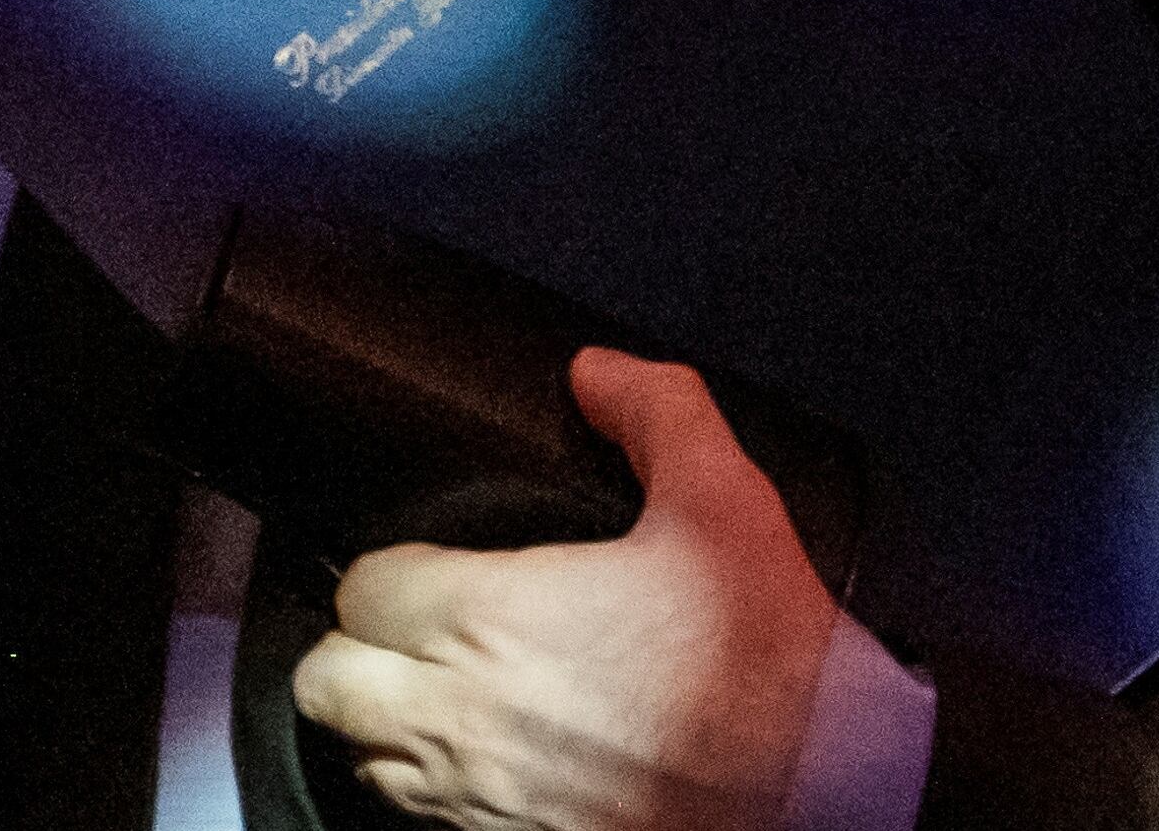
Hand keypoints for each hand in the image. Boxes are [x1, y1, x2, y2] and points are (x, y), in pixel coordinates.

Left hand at [291, 349, 842, 830]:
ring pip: (364, 760)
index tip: (436, 571)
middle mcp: (466, 719)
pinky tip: (496, 759)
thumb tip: (597, 373)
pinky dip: (437, 790)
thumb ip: (656, 413)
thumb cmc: (776, 666)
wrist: (830, 792)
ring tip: (449, 696)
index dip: (395, 573)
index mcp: (491, 619)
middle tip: (420, 634)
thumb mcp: (728, 504)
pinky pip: (425, 821)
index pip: (363, 590)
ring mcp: (485, 798)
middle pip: (327, 684)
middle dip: (360, 652)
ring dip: (386, 726)